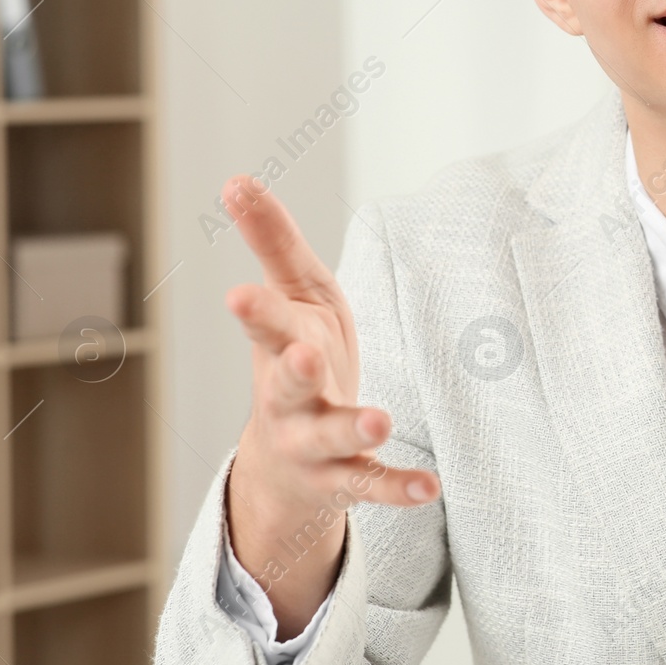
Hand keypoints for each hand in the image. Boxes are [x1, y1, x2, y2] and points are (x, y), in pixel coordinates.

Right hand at [220, 175, 439, 636]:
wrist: (285, 462)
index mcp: (280, 345)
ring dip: (354, 428)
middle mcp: (287, 399)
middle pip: (285, 385)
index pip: (266, 323)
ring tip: (382, 420)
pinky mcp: (344, 479)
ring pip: (330, 439)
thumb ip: (272, 241)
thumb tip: (236, 178)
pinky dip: (397, 487)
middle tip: (304, 355)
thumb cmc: (298, 354)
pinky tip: (429, 486)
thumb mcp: (294, 295)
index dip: (255, 310)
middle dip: (293, 370)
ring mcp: (313, 443)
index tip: (240, 294)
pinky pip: (370, 484)